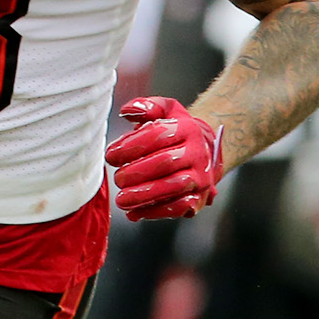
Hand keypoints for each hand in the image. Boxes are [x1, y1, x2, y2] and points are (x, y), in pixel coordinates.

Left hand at [107, 95, 224, 220]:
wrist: (207, 153)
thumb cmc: (179, 132)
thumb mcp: (167, 111)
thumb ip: (147, 106)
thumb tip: (128, 110)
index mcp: (188, 129)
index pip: (158, 135)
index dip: (131, 145)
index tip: (111, 155)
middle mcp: (198, 152)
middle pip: (165, 162)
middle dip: (136, 172)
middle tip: (117, 178)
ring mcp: (200, 177)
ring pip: (174, 186)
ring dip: (145, 195)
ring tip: (122, 199)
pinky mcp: (199, 198)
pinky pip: (179, 207)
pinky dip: (156, 212)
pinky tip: (135, 213)